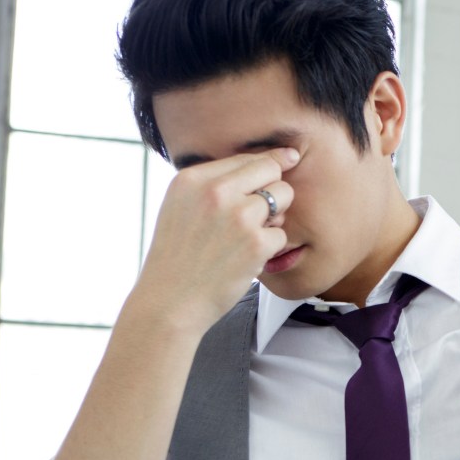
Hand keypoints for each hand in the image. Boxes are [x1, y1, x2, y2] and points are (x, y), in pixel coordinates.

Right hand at [133, 148, 300, 332]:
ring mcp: (237, 216)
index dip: (270, 162)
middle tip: (260, 214)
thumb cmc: (178, 257)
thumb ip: (211, 185)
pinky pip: (281, 234)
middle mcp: (215, 191)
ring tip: (247, 238)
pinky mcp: (255, 243)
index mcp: (192, 179)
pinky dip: (269, 248)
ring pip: (283, 198)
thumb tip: (262, 163)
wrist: (169, 301)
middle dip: (274, 189)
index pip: (246, 158)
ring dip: (274, 219)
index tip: (290, 158)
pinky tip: (246, 259)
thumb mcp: (180, 207)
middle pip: (271, 170)